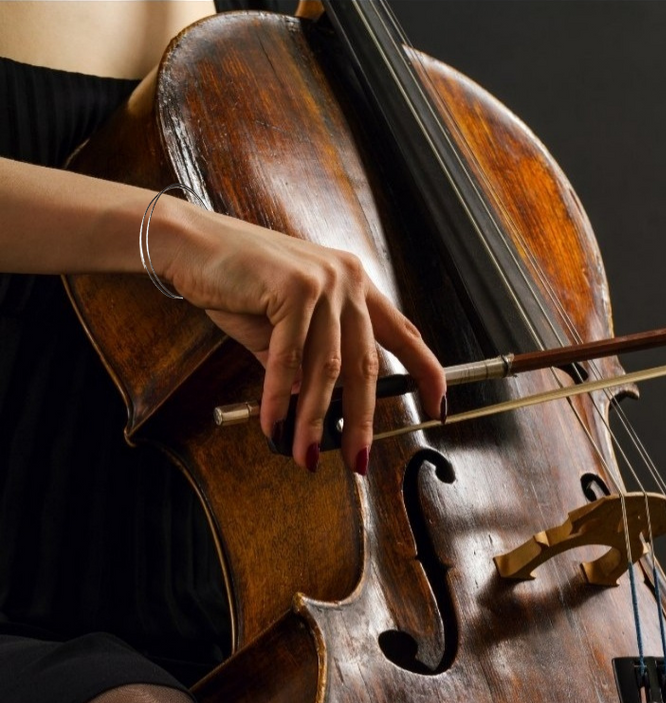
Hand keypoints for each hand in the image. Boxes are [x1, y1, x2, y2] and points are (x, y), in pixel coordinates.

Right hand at [153, 200, 445, 473]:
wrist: (189, 244)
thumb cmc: (238, 284)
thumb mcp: (285, 327)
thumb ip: (307, 364)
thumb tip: (315, 410)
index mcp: (356, 285)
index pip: (403, 334)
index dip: (426, 371)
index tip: (439, 404)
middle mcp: (347, 281)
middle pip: (365, 366)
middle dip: (361, 421)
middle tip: (357, 459)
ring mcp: (323, 283)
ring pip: (326, 369)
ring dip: (314, 420)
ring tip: (305, 455)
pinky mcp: (293, 289)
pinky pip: (287, 361)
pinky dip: (277, 399)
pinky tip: (274, 426)